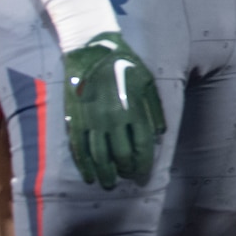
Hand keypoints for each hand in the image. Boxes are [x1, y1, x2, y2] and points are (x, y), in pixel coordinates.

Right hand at [62, 31, 166, 189]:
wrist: (91, 51)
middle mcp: (113, 120)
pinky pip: (79, 149)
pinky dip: (84, 166)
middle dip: (126, 171)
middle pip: (121, 156)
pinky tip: (89, 176)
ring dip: (105, 174)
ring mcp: (92, 122)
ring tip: (109, 184)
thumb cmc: (124, 64)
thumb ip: (154, 109)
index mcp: (133, 110)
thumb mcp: (147, 82)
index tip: (144, 176)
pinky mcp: (75, 120)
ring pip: (99, 157)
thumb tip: (160, 134)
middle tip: (128, 179)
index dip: (143, 165)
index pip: (142, 147)